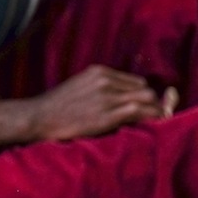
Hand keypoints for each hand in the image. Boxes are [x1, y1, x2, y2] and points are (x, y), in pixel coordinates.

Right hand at [27, 65, 165, 141]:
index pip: (136, 81)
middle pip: (145, 89)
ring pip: (147, 99)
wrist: (40, 116)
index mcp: (99, 71)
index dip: (143, 95)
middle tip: (154, 116)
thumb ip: (100, 87)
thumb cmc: (58, 105)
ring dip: (155, 111)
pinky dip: (151, 117)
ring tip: (156, 122)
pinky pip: (140, 112)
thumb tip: (119, 97)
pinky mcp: (108, 114)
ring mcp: (107, 97)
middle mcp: (106, 80)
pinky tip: (154, 125)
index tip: (146, 107)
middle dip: (152, 103)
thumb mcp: (79, 85)